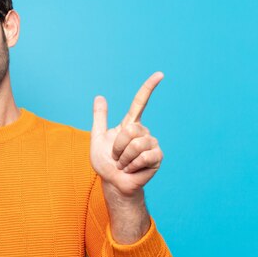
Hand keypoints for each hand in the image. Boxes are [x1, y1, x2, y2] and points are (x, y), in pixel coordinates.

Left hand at [90, 72, 163, 196]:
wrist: (113, 182)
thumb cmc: (105, 163)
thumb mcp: (97, 138)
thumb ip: (99, 118)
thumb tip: (100, 96)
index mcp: (130, 125)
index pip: (140, 103)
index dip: (149, 88)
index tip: (160, 74)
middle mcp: (143, 132)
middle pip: (130, 130)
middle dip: (118, 146)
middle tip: (117, 157)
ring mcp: (152, 144)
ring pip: (136, 144)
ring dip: (124, 158)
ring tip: (124, 164)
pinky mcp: (157, 157)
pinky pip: (144, 156)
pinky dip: (132, 165)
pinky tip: (132, 170)